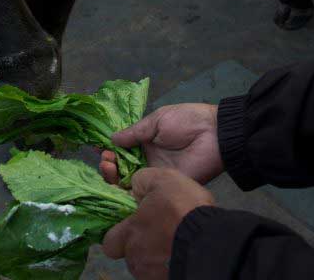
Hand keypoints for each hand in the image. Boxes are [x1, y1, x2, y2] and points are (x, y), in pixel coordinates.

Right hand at [100, 103, 222, 184]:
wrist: (215, 135)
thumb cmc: (186, 121)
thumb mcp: (157, 121)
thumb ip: (135, 132)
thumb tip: (111, 139)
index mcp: (146, 142)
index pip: (122, 149)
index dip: (109, 149)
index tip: (98, 147)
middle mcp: (148, 160)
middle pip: (121, 167)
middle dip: (108, 164)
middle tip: (105, 160)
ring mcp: (155, 174)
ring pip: (128, 181)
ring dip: (113, 175)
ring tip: (108, 167)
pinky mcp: (163, 186)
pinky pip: (142, 192)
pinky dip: (127, 191)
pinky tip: (117, 183)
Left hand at [102, 168, 215, 279]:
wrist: (211, 241)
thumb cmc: (184, 208)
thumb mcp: (163, 179)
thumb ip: (143, 181)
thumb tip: (134, 186)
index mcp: (129, 234)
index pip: (109, 243)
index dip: (119, 236)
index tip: (133, 228)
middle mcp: (136, 258)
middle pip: (131, 255)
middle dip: (141, 247)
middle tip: (159, 235)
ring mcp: (152, 274)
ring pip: (148, 266)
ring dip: (157, 256)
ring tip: (175, 243)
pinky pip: (164, 272)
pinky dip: (170, 264)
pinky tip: (182, 253)